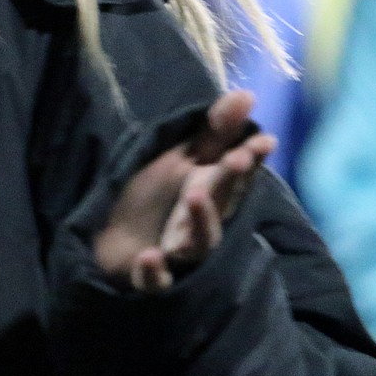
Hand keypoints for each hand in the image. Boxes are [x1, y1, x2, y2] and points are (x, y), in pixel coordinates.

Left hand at [93, 90, 276, 292]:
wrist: (111, 241)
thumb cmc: (151, 197)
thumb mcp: (181, 159)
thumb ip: (214, 132)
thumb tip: (247, 94)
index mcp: (209, 195)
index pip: (234, 177)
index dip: (249, 160)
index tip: (265, 140)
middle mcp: (200, 226)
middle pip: (220, 205)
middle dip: (229, 182)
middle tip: (236, 158)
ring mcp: (177, 254)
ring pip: (198, 245)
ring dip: (201, 222)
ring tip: (194, 194)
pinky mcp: (150, 278)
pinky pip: (156, 281)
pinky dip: (154, 273)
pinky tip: (149, 258)